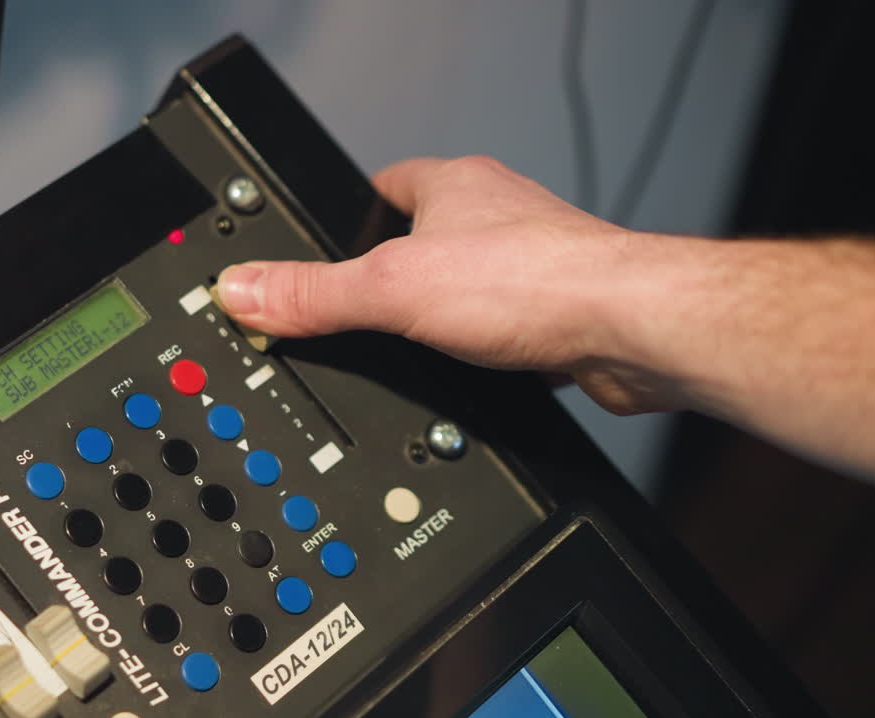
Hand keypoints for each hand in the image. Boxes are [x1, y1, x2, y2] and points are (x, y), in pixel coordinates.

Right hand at [216, 155, 680, 414]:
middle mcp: (493, 217)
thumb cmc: (538, 282)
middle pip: (419, 238)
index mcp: (452, 186)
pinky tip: (463, 376)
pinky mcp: (550, 312)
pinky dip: (475, 351)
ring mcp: (525, 264)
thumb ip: (313, 294)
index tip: (318, 243)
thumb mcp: (392, 289)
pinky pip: (496, 327)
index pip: (382, 185)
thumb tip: (243, 289)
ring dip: (435, 317)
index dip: (345, 215)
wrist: (632, 331)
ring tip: (403, 349)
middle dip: (386, 276)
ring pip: (461, 286)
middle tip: (354, 310)